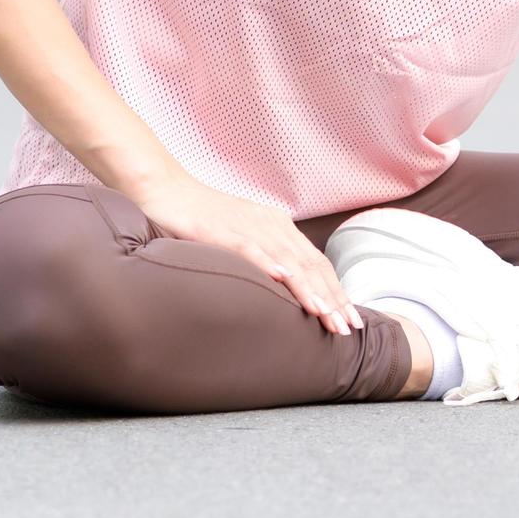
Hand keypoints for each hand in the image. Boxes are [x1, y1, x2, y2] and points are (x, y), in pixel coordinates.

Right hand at [134, 171, 362, 334]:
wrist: (166, 189)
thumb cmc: (204, 219)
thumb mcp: (244, 238)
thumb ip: (266, 257)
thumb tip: (287, 289)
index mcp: (279, 227)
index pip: (316, 263)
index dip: (336, 291)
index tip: (352, 320)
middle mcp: (270, 225)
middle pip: (309, 265)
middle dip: (331, 298)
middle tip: (347, 327)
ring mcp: (247, 226)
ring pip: (286, 260)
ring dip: (307, 288)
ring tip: (325, 313)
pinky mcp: (220, 229)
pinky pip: (248, 247)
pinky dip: (267, 263)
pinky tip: (282, 278)